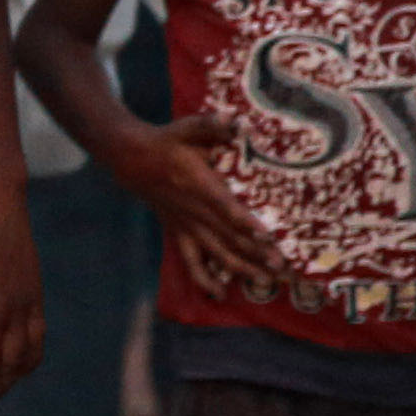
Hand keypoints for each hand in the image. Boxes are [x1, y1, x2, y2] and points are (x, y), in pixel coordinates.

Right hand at [114, 122, 286, 299]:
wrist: (133, 161)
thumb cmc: (167, 142)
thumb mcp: (186, 127)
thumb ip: (210, 124)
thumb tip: (234, 121)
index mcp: (199, 185)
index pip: (224, 207)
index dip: (245, 222)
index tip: (267, 236)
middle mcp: (195, 211)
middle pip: (229, 237)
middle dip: (256, 254)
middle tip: (283, 268)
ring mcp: (187, 226)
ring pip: (216, 253)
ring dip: (241, 269)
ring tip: (266, 281)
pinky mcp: (180, 234)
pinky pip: (191, 262)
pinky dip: (204, 279)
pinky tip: (219, 294)